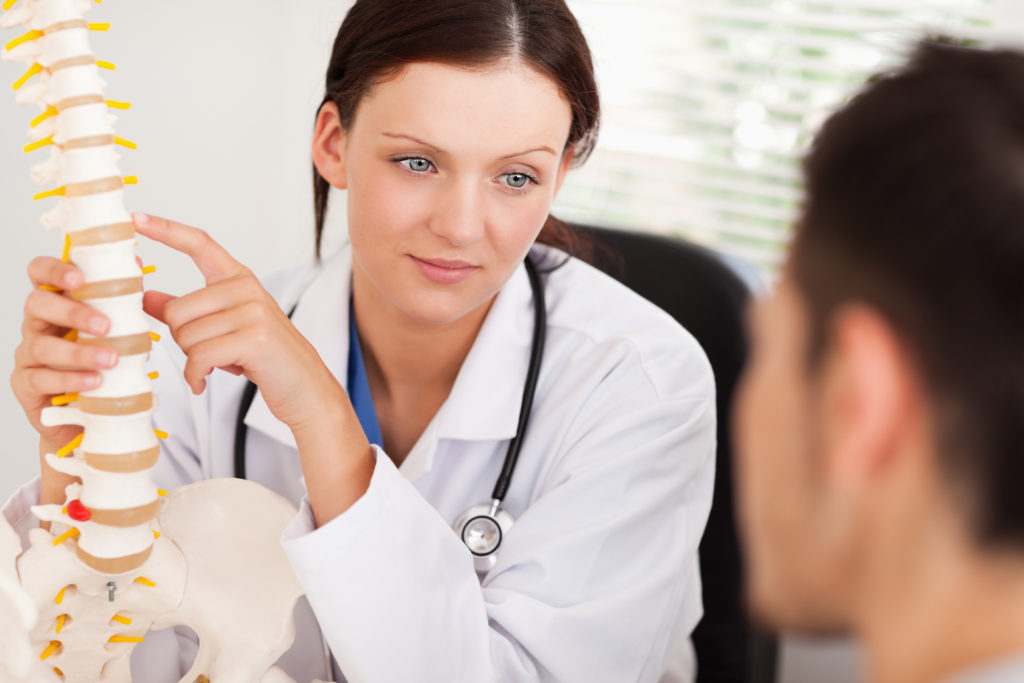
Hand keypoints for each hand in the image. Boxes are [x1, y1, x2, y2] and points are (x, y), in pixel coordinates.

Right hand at [10, 256, 116, 449]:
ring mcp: (27, 355)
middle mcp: (36, 325)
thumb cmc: (102, 361)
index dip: (54, 270)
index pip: (40, 273)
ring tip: (111, 359)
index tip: (80, 278)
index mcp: (56, 303)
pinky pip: (39, 379)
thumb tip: (136, 263)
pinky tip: (94, 381)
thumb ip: (122, 298)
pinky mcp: (26, 385)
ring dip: (78, 352)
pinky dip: (70, 379)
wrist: (93, 409)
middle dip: (71, 312)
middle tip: (106, 326)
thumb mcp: (117, 328)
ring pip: (40, 346)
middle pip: (36, 304)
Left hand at [135, 212, 345, 429]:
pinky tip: (203, 382)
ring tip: (218, 365)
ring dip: (192, 361)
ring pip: (186, 336)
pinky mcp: (254, 339)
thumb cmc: (263, 358)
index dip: (167, 230)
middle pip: (176, 310)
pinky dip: (195, 376)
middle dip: (182, 341)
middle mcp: (247, 289)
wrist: (306, 387)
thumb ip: (187, 311)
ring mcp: (253, 312)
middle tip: (207, 354)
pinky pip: (199, 357)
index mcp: (239, 280)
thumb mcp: (224, 328)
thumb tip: (146, 297)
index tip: (137, 219)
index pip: (200, 244)